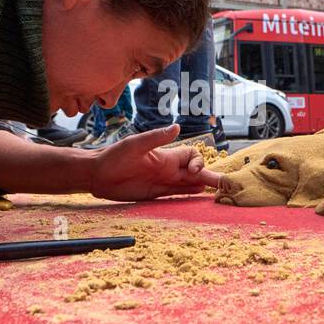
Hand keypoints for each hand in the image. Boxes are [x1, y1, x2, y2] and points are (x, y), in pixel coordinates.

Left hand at [88, 125, 221, 201]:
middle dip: (211, 177)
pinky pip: (176, 194)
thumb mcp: (135, 145)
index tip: (194, 171)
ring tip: (220, 193)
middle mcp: (167, 169)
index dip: (198, 163)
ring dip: (203, 187)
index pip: (191, 156)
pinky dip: (189, 195)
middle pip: (195, 172)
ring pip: (189, 184)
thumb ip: (156, 138)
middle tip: (227, 185)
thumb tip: (177, 126)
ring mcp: (162, 182)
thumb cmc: (113, 157)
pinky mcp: (155, 194)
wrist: (96, 175)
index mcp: (165, 156)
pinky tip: (200, 197)